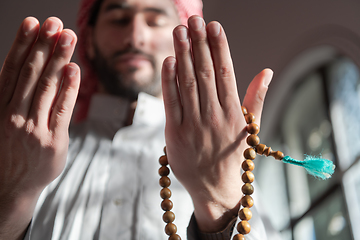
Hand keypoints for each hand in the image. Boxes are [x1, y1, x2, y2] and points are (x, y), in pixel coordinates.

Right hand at [0, 17, 79, 238]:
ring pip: (47, 87)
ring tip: (69, 37)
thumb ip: (13, 97)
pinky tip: (74, 69)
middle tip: (56, 23)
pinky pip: (62, 110)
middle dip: (44, 45)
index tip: (33, 23)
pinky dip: (69, 88)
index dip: (22, 44)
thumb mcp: (1, 122)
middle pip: (31, 73)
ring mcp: (34, 128)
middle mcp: (13, 115)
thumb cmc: (7, 151)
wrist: (10, 187)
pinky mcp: (53, 141)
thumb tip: (29, 66)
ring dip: (59, 59)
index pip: (12, 69)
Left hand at [161, 15, 272, 231]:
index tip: (214, 26)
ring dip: (183, 55)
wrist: (215, 189)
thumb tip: (267, 71)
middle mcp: (214, 117)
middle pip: (205, 73)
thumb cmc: (232, 156)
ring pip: (188, 83)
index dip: (220, 47)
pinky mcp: (175, 134)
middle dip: (199, 44)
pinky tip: (168, 60)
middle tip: (194, 19)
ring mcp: (193, 125)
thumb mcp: (249, 129)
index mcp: (233, 114)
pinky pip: (171, 103)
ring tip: (179, 31)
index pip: (226, 73)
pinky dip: (169, 81)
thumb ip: (255, 98)